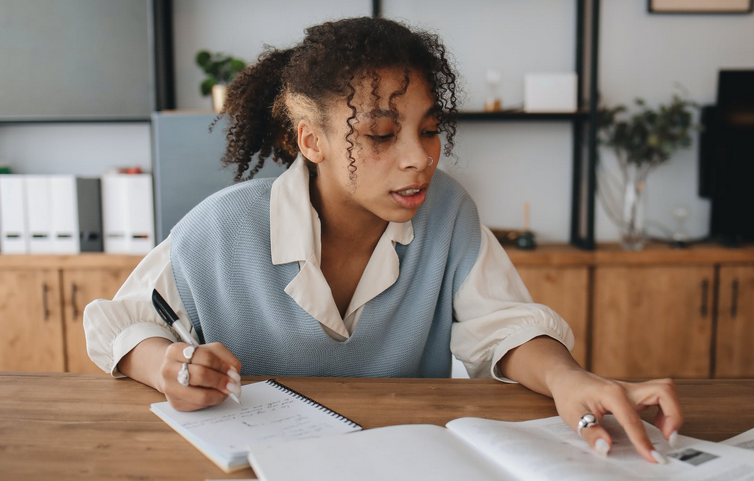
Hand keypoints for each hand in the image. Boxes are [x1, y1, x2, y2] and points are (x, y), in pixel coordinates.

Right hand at [159, 342, 242, 411]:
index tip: (233, 371)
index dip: (222, 365)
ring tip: (226, 391)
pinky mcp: (175, 403)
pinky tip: (215, 395)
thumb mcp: (210, 350)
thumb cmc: (195, 360)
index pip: (205, 356)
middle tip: (233, 384)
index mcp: (176, 350)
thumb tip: (234, 374)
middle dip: (221, 381)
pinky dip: (212, 401)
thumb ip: (225, 358)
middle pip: (201, 375)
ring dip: (219, 394)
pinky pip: (199, 405)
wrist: (173, 371)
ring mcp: (170, 388)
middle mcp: (168, 369)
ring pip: (201, 395)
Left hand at [549, 369, 682, 462]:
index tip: (654, 458)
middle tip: (668, 439)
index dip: (644, 441)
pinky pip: (659, 397)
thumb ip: (590, 432)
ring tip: (664, 434)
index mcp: (611, 394)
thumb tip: (606, 448)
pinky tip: (655, 425)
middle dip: (674, 416)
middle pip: (664, 391)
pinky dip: (665, 410)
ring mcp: (633, 390)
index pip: (634, 420)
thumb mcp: (572, 415)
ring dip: (672, 412)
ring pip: (665, 391)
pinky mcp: (635, 394)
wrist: (567, 378)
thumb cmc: (569, 394)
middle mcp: (626, 389)